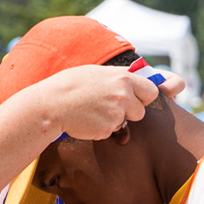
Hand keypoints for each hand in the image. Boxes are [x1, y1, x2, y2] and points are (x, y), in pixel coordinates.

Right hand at [33, 65, 158, 142]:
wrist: (51, 104)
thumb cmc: (71, 85)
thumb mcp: (97, 72)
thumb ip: (118, 77)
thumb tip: (135, 77)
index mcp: (122, 78)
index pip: (151, 90)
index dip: (144, 96)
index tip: (136, 98)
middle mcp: (123, 95)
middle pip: (142, 110)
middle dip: (132, 112)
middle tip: (112, 107)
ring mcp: (116, 113)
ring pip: (126, 122)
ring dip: (116, 120)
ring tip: (95, 111)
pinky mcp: (107, 128)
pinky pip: (111, 131)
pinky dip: (102, 128)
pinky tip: (88, 119)